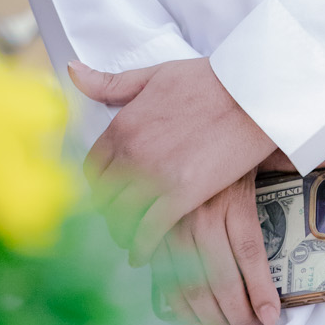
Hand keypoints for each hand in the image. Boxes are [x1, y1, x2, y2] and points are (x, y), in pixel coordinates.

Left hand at [70, 56, 272, 261]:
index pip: (92, 169)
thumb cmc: (206, 80)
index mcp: (121, 126)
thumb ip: (110, 82)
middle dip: (108, 210)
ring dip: (122, 231)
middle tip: (120, 218)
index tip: (110, 192)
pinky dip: (142, 247)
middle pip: (103, 197)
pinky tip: (142, 254)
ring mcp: (154, 177)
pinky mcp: (181, 196)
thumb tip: (73, 70)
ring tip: (129, 237)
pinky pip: (149, 232)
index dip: (99, 184)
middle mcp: (131, 154)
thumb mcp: (153, 75)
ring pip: (120, 218)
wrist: (251, 93)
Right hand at [151, 141, 324, 324]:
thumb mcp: (261, 142)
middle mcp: (200, 214)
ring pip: (188, 284)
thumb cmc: (224, 134)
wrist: (176, 117)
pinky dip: (175, 303)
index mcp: (232, 197)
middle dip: (237, 314)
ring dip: (207, 317)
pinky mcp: (151, 231)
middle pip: (220, 278)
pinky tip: (190, 320)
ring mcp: (172, 226)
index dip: (261, 290)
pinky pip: (161, 276)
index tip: (272, 317)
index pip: (250, 254)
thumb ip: (298, 155)